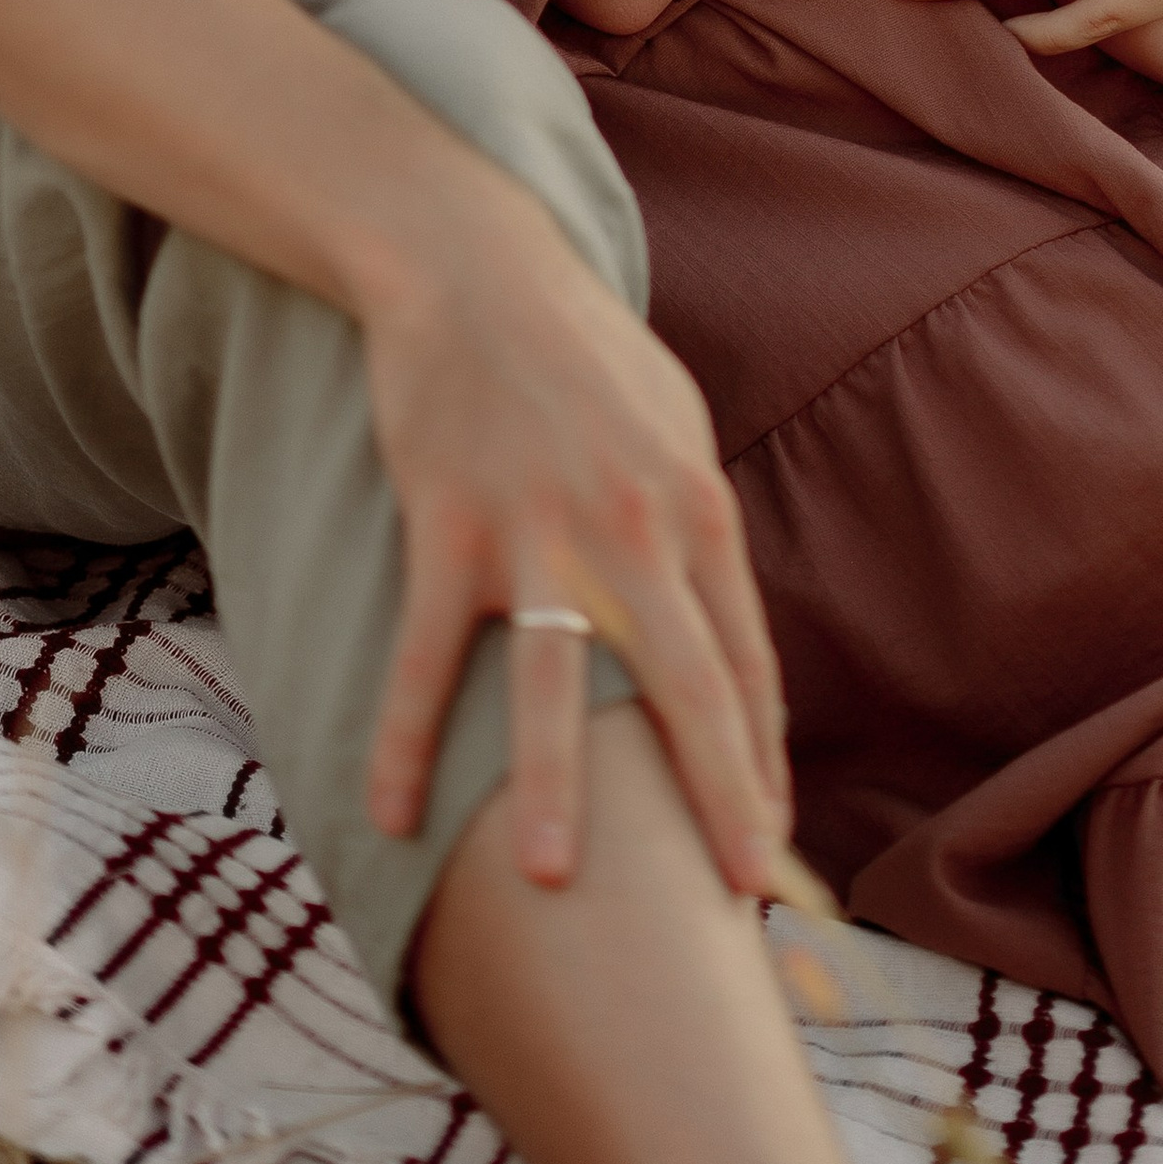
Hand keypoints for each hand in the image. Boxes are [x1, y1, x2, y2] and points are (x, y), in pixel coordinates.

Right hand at [360, 177, 790, 897]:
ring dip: (555, 787)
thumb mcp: (675, 423)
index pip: (742, 658)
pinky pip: (430, 651)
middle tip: (736, 894)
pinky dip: (406, 735)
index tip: (771, 846)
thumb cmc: (582, 353)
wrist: (476, 268)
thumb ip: (698, 526)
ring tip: (555, 885)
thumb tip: (721, 628)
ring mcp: (538, 526)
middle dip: (716, 793)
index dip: (759, 757)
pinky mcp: (449, 523)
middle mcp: (632, 524)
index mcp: (697, 505)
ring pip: (556, 679)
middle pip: (686, 680)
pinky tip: (391, 813)